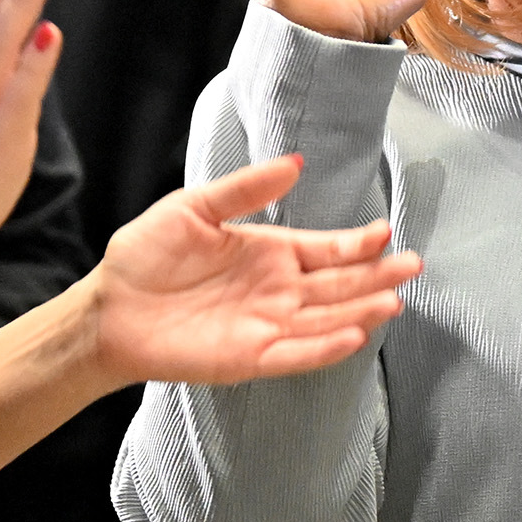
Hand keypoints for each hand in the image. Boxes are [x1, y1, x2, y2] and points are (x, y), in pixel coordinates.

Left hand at [90, 154, 422, 385]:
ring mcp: (267, 326)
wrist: (108, 307)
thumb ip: (245, 189)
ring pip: (326, 320)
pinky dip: (324, 348)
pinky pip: (295, 354)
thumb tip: (296, 162)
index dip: (357, 243)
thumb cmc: (146, 255)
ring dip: (360, 312)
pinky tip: (353, 335)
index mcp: (270, 253)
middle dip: (375, 276)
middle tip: (412, 266)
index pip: (326, 249)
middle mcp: (277, 292)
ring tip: (393, 301)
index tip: (386, 233)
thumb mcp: (194, 207)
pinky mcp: (249, 358)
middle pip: (338, 285)